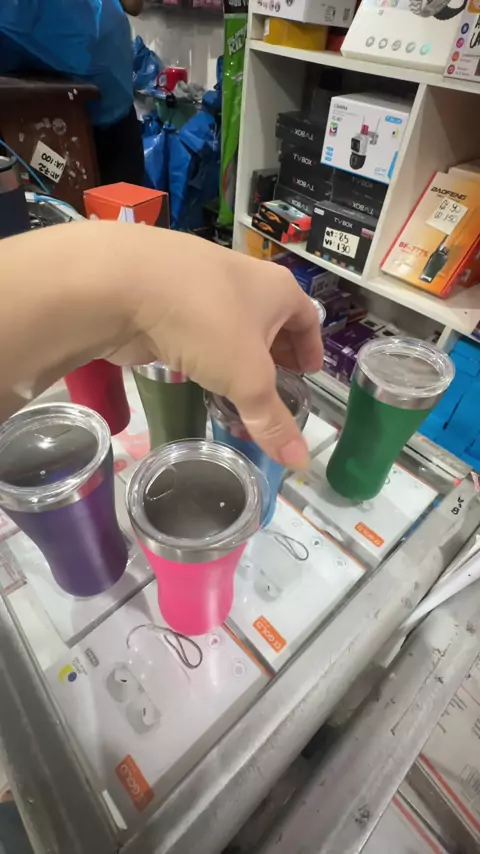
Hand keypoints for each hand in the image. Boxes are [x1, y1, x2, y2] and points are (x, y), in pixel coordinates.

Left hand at [109, 228, 322, 467]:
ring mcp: (200, 284)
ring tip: (236, 389)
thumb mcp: (247, 379)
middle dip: (274, 355)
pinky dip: (202, 352)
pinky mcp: (164, 299)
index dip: (311, 348)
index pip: (308, 318)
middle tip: (274, 389)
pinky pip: (195, 329)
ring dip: (236, 355)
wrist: (121, 284)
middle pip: (269, 321)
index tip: (310, 375)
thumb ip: (272, 421)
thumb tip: (301, 462)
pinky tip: (195, 374)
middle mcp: (243, 280)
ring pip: (229, 325)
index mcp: (276, 288)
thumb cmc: (205, 322)